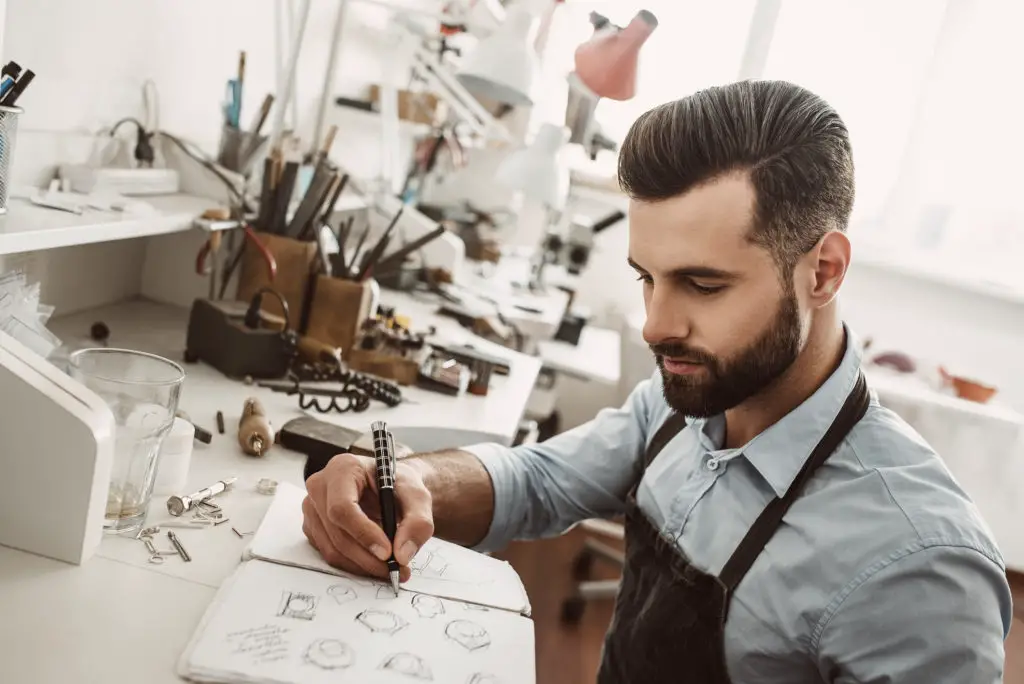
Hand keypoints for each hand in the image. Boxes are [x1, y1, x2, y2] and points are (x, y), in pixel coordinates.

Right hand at [302, 452, 433, 581]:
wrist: (392, 489)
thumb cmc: (400, 487)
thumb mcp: (418, 497)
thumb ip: (417, 522)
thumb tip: (403, 554)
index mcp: (343, 468)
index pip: (342, 507)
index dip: (363, 533)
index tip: (388, 553)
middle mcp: (320, 487)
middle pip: (337, 532)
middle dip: (368, 557)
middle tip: (396, 569)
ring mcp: (312, 508)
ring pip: (332, 549)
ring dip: (363, 565)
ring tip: (391, 568)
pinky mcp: (314, 528)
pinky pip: (330, 554)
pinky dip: (355, 564)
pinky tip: (375, 560)